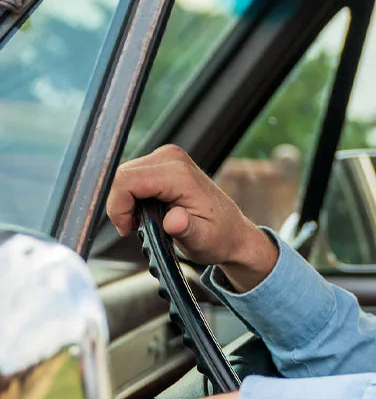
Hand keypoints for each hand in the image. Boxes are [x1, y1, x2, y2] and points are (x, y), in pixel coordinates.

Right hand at [107, 144, 277, 290]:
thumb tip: (174, 220)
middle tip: (135, 229)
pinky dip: (133, 196)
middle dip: (121, 206)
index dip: (118, 207)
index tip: (128, 229)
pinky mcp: (164, 162)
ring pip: (124, 176)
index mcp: (180, 175)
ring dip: (126, 202)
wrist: (234, 233)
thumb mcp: (203, 241)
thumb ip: (186, 229)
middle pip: (122, 176)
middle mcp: (173, 158)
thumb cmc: (220, 238)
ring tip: (145, 222)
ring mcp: (168, 157)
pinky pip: (133, 176)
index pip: (127, 180)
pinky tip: (148, 211)